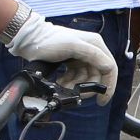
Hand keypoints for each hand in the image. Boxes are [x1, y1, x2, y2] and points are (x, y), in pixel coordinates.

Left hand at [0, 4, 118, 95]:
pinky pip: (75, 77)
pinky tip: (61, 82)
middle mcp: (91, 50)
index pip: (109, 67)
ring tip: (63, 86)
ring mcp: (81, 56)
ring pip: (85, 78)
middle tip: (77, 94)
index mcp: (95, 44)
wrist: (30, 40)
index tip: (101, 99)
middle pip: (96, 75)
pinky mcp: (71, 62)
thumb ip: (93, 55)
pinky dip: (69, 82)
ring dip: (75, 86)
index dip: (108, 85)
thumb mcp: (74, 46)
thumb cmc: (50, 41)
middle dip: (87, 87)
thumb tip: (109, 68)